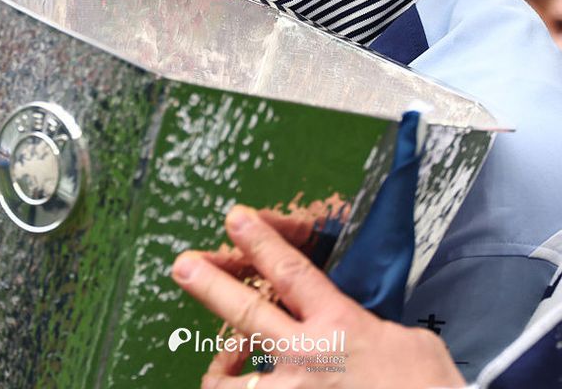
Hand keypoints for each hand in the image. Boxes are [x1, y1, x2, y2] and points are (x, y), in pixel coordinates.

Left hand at [172, 205, 465, 388]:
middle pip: (247, 311)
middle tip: (183, 265)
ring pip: (232, 382)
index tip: (235, 217)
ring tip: (215, 370)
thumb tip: (352, 329)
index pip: (291, 271)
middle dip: (210, 284)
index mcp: (339, 324)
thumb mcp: (408, 342)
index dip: (260, 240)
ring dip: (218, 374)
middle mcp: (308, 357)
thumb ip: (369, 327)